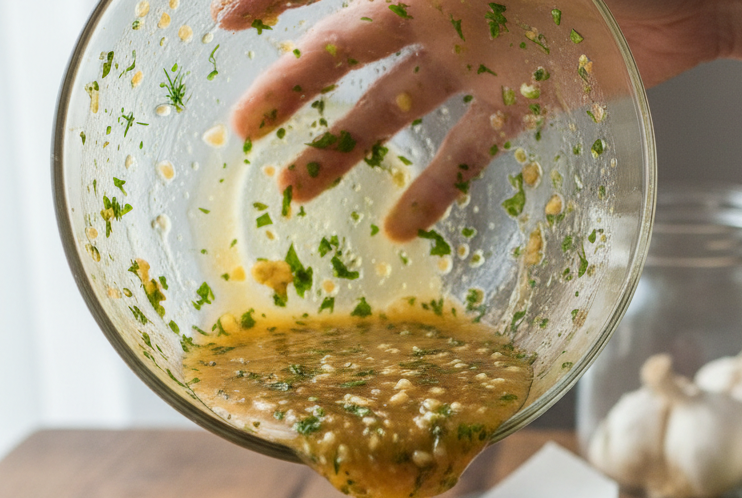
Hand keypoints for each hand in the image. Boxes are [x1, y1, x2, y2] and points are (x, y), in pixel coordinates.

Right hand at [212, 0, 720, 239]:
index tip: (223, 27)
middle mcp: (443, 10)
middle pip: (349, 53)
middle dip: (293, 90)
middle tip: (243, 133)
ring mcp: (477, 61)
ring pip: (395, 109)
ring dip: (346, 150)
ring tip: (298, 194)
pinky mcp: (519, 103)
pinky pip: (467, 153)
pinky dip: (436, 189)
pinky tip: (399, 231)